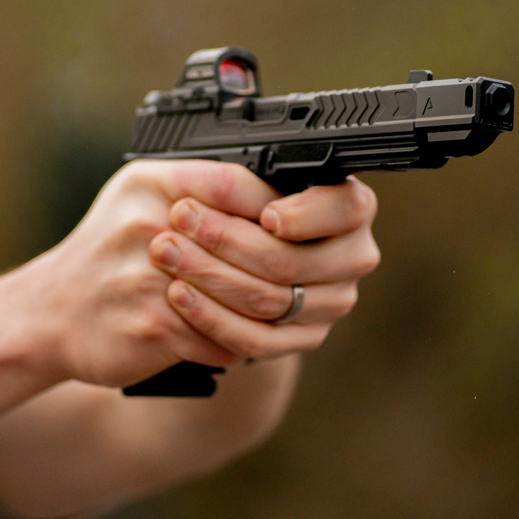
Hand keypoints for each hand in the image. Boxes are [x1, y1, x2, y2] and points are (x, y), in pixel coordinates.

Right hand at [20, 161, 378, 387]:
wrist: (48, 315)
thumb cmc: (106, 255)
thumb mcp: (140, 198)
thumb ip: (199, 188)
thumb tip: (277, 195)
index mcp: (152, 183)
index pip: (238, 185)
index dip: (276, 210)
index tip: (293, 231)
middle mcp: (149, 225)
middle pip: (250, 244)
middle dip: (279, 269)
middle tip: (299, 280)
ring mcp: (148, 278)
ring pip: (243, 296)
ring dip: (263, 311)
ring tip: (275, 313)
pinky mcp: (150, 327)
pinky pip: (220, 338)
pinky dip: (234, 343)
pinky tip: (235, 341)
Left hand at [147, 175, 379, 361]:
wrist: (227, 249)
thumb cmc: (233, 201)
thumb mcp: (230, 179)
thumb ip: (235, 181)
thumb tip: (226, 188)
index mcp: (350, 207)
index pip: (347, 209)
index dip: (305, 215)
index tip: (264, 215)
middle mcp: (351, 256)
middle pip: (293, 260)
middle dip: (228, 240)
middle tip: (180, 218)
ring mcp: (331, 303)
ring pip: (272, 300)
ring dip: (211, 277)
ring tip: (167, 253)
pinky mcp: (303, 338)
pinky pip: (259, 340)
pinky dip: (213, 318)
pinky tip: (180, 296)